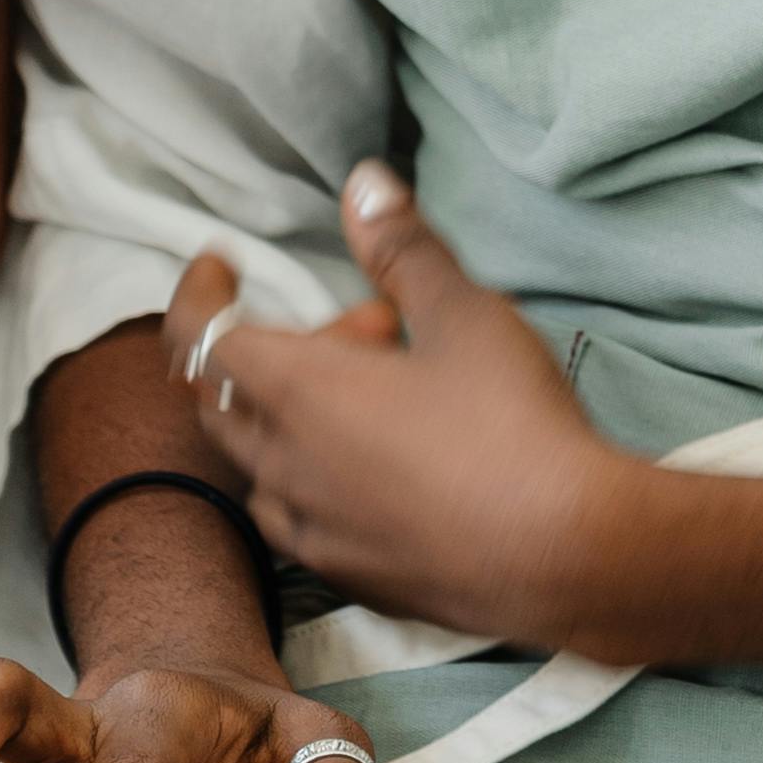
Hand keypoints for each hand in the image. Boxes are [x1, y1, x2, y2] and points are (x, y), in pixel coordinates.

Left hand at [177, 163, 643, 654]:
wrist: (565, 554)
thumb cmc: (509, 422)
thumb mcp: (463, 314)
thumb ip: (403, 249)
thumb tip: (364, 182)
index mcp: (298, 394)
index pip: (200, 339)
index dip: (197, 296)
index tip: (220, 265)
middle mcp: (286, 468)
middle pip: (227, 399)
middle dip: (277, 349)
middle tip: (370, 327)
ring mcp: (315, 533)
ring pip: (263, 466)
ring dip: (295, 421)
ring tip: (382, 400)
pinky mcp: (352, 580)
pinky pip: (302, 521)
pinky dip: (319, 479)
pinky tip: (389, 471)